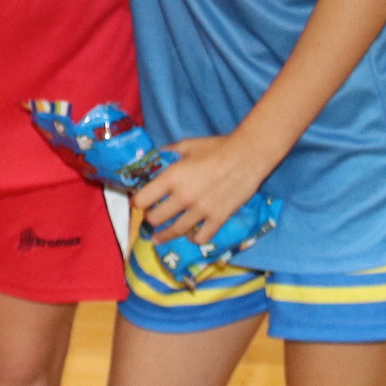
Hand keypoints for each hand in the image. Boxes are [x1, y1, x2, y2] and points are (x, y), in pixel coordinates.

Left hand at [131, 134, 273, 244]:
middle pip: (155, 219)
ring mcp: (201, 210)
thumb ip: (168, 154)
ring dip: (164, 236)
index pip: (143, 199)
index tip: (139, 204)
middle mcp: (183, 196)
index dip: (137, 203)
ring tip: (157, 239)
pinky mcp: (218, 218)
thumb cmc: (216, 147)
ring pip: (175, 231)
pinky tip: (190, 235)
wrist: (247, 156)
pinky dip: (193, 238)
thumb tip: (154, 158)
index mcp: (172, 177)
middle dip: (149, 221)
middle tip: (149, 221)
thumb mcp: (187, 146)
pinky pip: (201, 237)